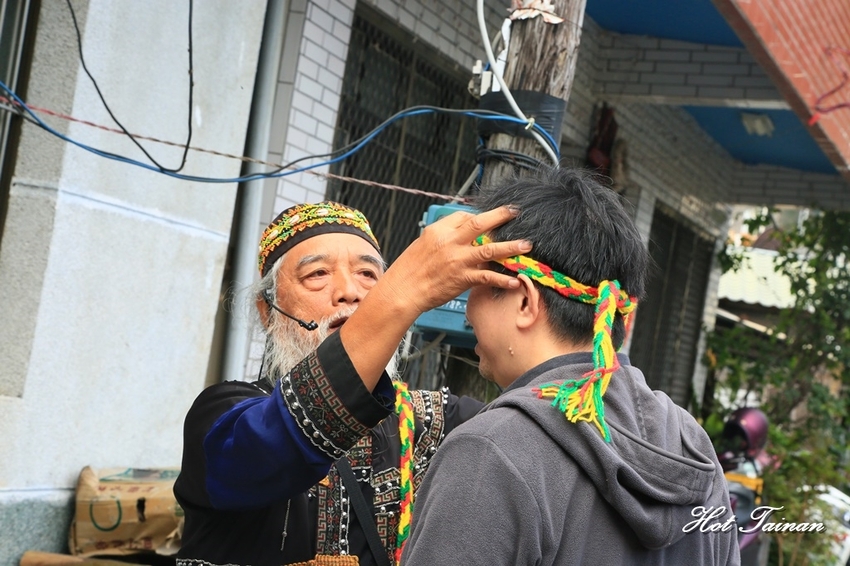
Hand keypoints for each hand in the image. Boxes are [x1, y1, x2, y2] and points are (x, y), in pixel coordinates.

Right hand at [382, 205, 531, 313]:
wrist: (403, 291)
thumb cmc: (409, 271)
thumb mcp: (422, 245)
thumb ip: (442, 238)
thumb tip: (458, 235)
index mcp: (438, 231)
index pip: (463, 217)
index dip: (479, 217)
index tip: (489, 219)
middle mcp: (450, 242)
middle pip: (479, 224)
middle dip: (500, 216)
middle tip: (515, 212)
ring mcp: (458, 260)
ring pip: (489, 249)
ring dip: (510, 247)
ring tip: (526, 245)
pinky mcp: (462, 278)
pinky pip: (487, 277)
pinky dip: (502, 279)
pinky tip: (514, 280)